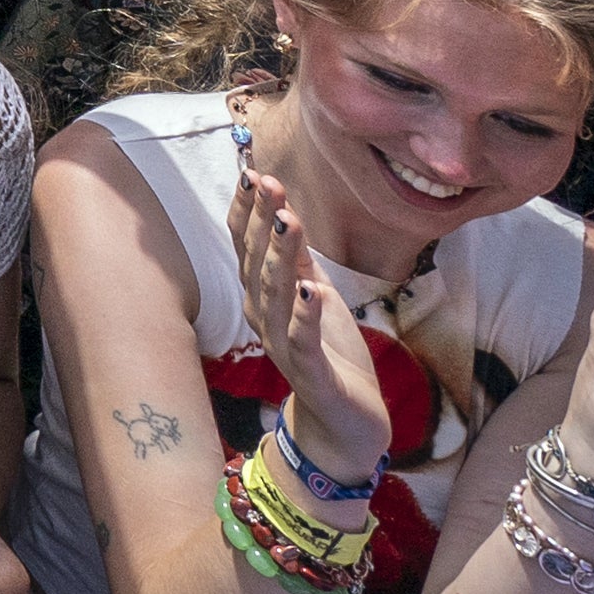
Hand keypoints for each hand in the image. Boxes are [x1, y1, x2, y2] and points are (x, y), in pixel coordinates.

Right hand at [226, 162, 396, 493]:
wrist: (346, 422)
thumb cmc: (331, 353)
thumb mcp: (316, 294)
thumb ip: (297, 257)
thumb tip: (281, 205)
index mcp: (263, 296)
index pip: (247, 246)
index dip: (247, 211)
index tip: (253, 172)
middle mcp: (264, 318)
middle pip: (256, 264)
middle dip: (261, 222)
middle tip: (268, 184)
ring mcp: (285, 347)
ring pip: (276, 297)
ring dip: (281, 258)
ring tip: (288, 221)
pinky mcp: (312, 374)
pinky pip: (304, 342)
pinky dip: (305, 316)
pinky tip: (310, 290)